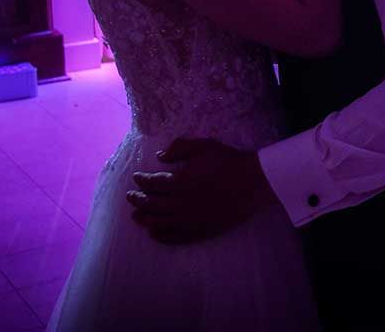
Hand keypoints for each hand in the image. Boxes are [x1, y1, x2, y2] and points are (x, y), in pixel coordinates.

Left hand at [128, 138, 275, 243]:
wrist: (253, 184)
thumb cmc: (229, 163)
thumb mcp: (205, 147)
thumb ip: (180, 148)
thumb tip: (160, 155)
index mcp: (178, 182)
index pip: (151, 183)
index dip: (141, 180)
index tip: (137, 177)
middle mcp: (178, 204)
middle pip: (150, 204)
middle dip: (137, 199)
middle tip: (130, 197)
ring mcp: (188, 220)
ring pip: (157, 223)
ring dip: (143, 219)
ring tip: (136, 216)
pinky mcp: (199, 231)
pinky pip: (173, 237)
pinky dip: (160, 236)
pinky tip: (153, 233)